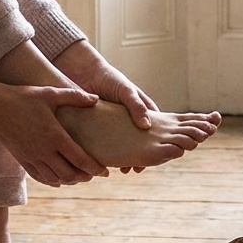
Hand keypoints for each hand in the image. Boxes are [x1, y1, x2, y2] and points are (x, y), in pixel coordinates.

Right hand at [0, 75, 107, 186]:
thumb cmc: (23, 97)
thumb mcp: (50, 93)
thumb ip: (74, 96)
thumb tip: (96, 99)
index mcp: (55, 136)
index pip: (80, 159)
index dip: (95, 168)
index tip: (105, 172)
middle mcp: (44, 151)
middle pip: (70, 174)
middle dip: (85, 177)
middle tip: (94, 174)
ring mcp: (32, 158)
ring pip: (55, 179)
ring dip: (70, 181)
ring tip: (79, 176)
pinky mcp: (22, 160)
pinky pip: (40, 178)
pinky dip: (53, 181)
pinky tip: (59, 180)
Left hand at [53, 40, 158, 172]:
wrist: (85, 74)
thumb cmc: (110, 79)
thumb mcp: (126, 91)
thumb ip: (136, 106)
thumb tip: (146, 126)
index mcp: (142, 111)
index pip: (155, 132)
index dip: (157, 145)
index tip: (156, 158)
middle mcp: (130, 121)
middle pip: (139, 143)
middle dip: (139, 156)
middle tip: (136, 168)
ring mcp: (116, 127)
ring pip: (123, 147)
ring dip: (123, 158)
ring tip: (122, 168)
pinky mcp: (100, 131)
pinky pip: (106, 146)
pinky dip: (108, 154)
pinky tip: (106, 162)